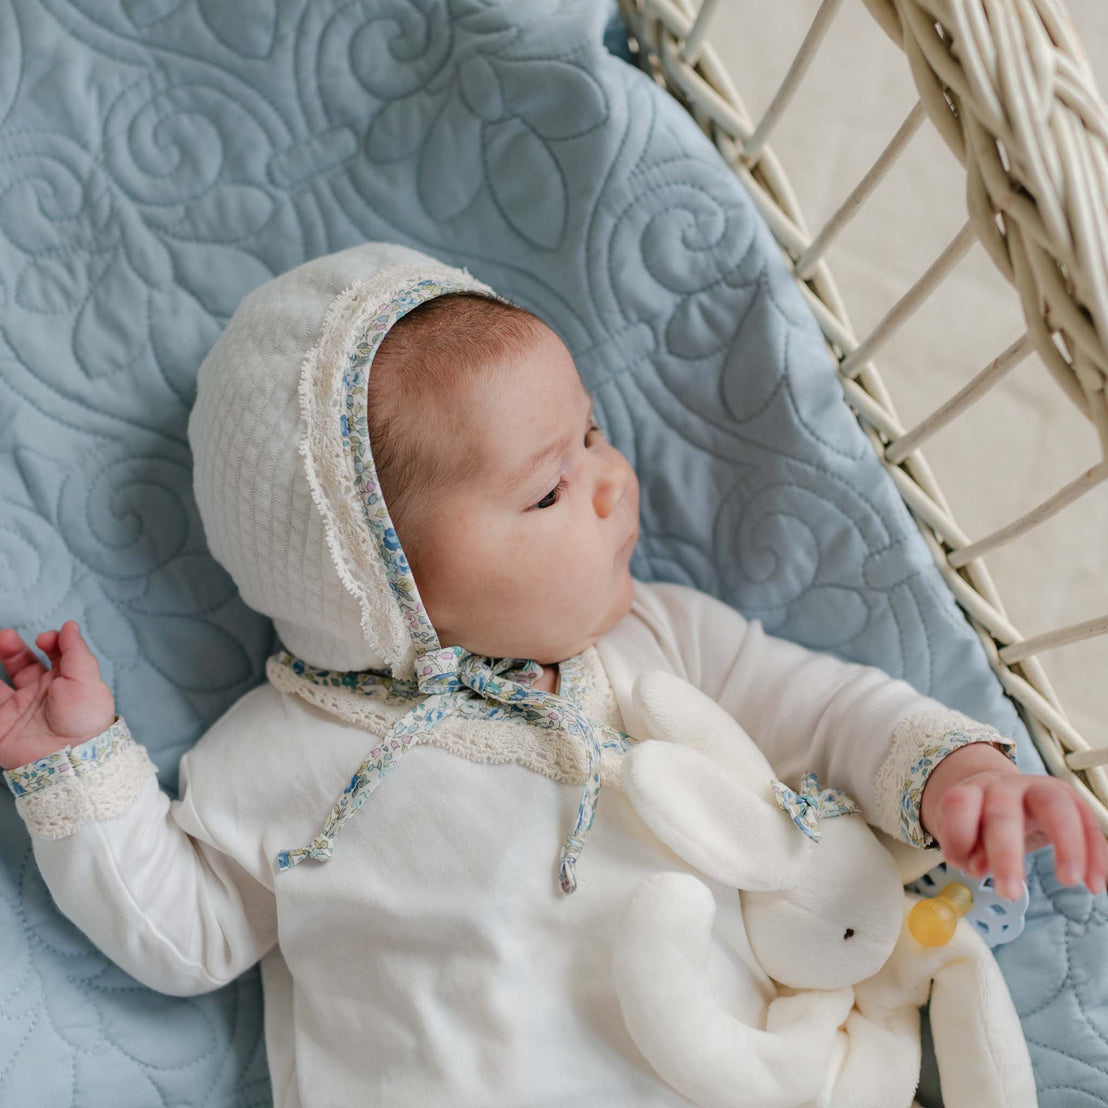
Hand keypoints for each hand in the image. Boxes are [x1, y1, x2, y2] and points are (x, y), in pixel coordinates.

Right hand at [0, 621, 115, 771]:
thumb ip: (75, 650)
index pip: (54, 654)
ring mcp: (19, 709)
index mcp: (66, 681)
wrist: (68, 758)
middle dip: (11, 648)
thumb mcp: (87, 678)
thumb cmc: (84, 717)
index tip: (45, 639)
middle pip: (22, 664)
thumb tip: (69, 625)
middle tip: (4, 637)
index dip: (49, 641)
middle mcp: (41, 693)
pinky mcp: (0, 725)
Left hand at [920, 742, 1107, 899]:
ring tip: (1069, 881)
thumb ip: (969, 852)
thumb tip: (978, 868)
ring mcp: (1040, 789)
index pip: (958, 804)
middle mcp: (1004, 786)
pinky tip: (1095, 884)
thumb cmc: (980, 820)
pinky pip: (1088, 824)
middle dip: (1006, 854)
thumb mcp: (967, 836)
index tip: (966, 868)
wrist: (1004, 792)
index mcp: (971, 792)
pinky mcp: (1071, 800)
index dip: (958, 835)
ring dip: (1065, 845)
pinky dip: (1095, 855)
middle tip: (1010, 893)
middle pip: (1004, 812)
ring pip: (1055, 807)